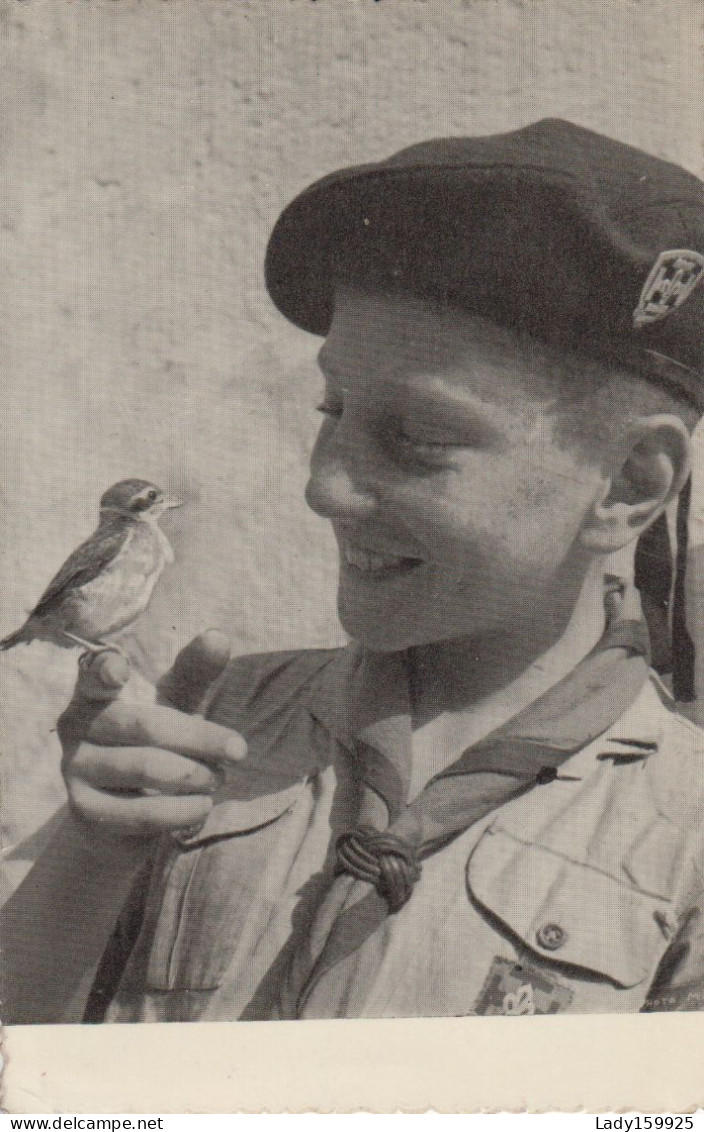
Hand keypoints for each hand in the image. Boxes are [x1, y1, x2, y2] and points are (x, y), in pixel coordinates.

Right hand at [57, 630, 245, 838]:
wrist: (123, 817)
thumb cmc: (155, 744)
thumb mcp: (175, 705)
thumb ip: (194, 672)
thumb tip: (219, 636)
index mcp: (95, 691)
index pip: (94, 673)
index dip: (105, 670)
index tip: (120, 671)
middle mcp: (76, 725)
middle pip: (145, 725)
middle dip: (201, 738)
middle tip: (239, 750)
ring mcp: (75, 767)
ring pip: (147, 768)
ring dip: (196, 776)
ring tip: (219, 779)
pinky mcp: (83, 810)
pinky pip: (142, 812)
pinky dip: (183, 810)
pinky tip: (202, 806)